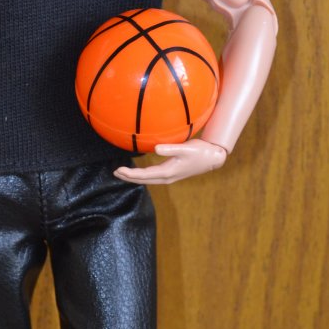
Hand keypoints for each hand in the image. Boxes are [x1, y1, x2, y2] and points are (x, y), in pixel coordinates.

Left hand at [113, 138, 227, 185]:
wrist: (213, 158)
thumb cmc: (200, 151)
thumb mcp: (185, 148)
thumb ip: (170, 149)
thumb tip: (155, 149)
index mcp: (168, 172)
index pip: (144, 175)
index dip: (130, 174)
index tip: (119, 170)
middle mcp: (167, 177)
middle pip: (143, 180)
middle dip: (128, 177)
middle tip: (115, 173)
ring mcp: (170, 176)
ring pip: (148, 179)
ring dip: (135, 177)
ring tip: (122, 173)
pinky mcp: (172, 173)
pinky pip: (153, 177)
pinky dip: (143, 175)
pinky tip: (139, 172)